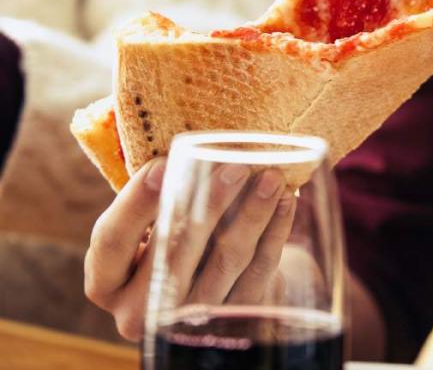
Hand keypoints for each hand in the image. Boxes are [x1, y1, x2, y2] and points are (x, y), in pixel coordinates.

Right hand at [84, 159, 294, 339]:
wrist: (205, 293)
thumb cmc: (168, 243)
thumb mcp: (145, 227)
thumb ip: (153, 199)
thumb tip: (182, 151)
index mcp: (105, 282)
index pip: (111, 241)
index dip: (136, 204)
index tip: (163, 165)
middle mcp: (137, 311)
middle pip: (173, 253)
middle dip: (208, 205)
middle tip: (236, 167)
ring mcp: (186, 322)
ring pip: (224, 262)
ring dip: (251, 215)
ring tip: (270, 178)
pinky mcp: (231, 319)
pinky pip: (258, 272)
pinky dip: (275, 233)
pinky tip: (286, 201)